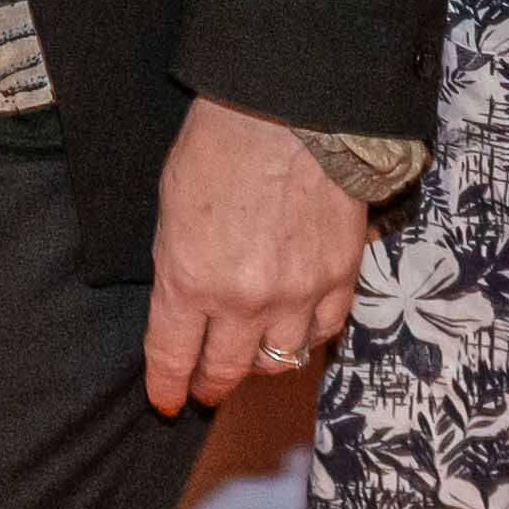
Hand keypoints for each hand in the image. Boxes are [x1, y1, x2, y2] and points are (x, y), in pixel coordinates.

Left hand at [139, 94, 364, 415]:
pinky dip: (309, 336)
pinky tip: (299, 330)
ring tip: (253, 358)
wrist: (290, 107)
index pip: (173, 356)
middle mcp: (243, 301)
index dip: (169, 385)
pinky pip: (326, 330)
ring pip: (279, 359)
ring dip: (260, 364)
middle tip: (206, 387)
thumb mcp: (171, 203)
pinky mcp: (340, 277)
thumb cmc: (219, 141)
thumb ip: (177, 261)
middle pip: (227, 370)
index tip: (168, 400)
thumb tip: (185, 299)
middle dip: (211, 383)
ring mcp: (297, 294)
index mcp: (189, 280)